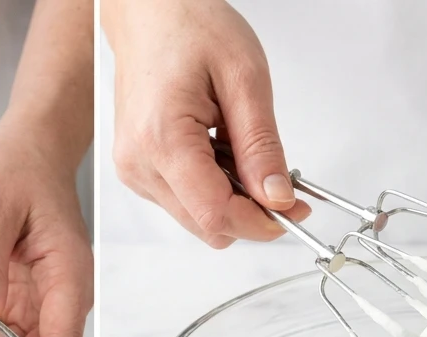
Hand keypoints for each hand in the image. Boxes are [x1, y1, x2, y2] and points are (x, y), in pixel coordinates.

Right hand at [105, 0, 310, 247]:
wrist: (150, 11)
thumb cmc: (189, 27)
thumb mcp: (245, 79)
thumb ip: (262, 146)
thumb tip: (277, 196)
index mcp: (162, 139)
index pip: (215, 213)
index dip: (260, 222)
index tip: (293, 210)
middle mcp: (139, 163)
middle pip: (205, 224)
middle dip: (249, 213)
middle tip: (282, 182)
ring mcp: (133, 169)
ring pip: (196, 218)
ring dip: (231, 199)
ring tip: (242, 149)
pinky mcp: (137, 169)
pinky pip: (183, 200)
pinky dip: (212, 187)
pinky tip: (220, 150)